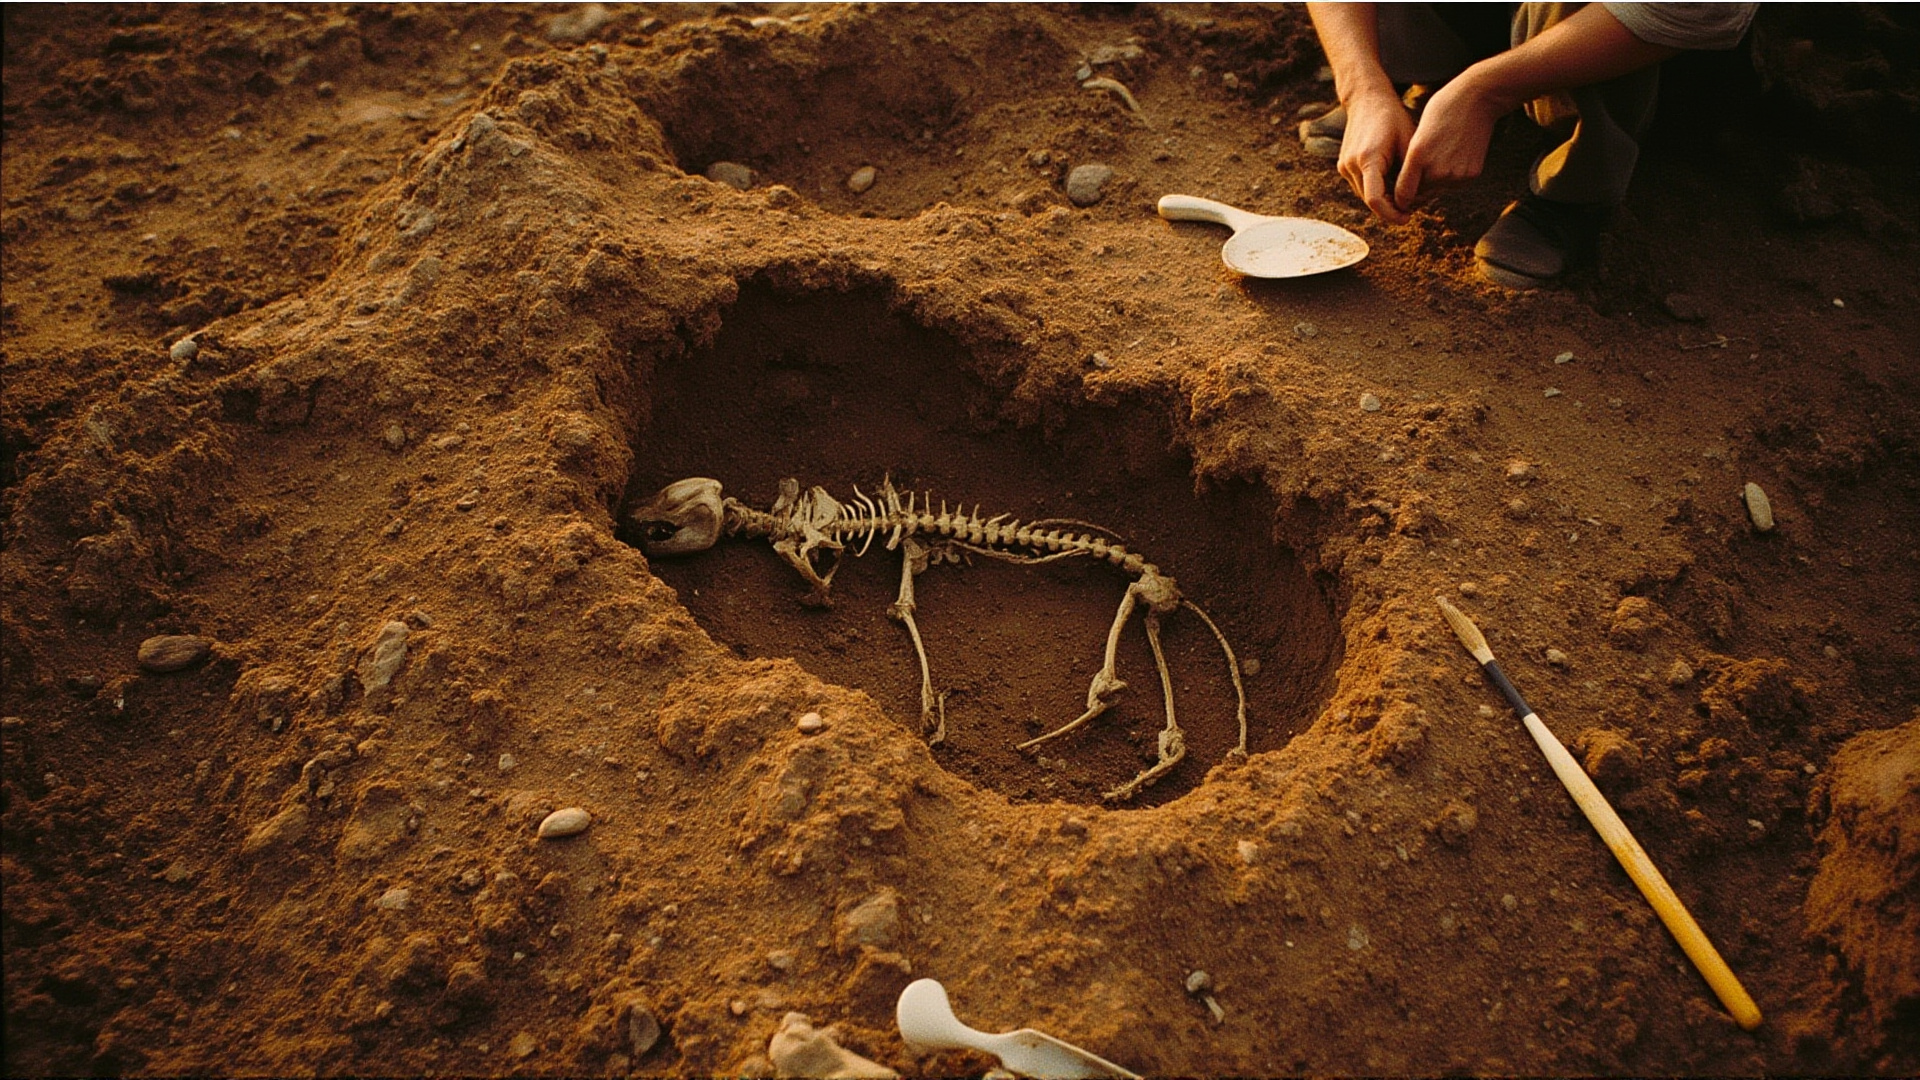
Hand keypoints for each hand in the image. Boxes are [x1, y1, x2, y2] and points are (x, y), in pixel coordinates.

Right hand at [1336, 89, 1415, 224]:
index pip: (1375, 200)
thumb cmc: (1393, 118)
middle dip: (1390, 207)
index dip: (1391, 214)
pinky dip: (1375, 188)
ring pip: (1365, 195)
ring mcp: (1344, 166)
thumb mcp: (1408, 143)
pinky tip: (1391, 182)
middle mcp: (1351, 165)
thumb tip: (1413, 201)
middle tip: (1412, 207)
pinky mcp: (1343, 165)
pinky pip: (1361, 185)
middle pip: (1370, 200)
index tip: (1407, 217)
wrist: (1367, 99)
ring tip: (1403, 193)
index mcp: (1368, 159)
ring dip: (1383, 199)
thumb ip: (1409, 173)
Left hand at [1393, 75, 1505, 210]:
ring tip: (1442, 155)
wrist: (1478, 99)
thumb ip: (1412, 160)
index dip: (1399, 200)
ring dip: (1436, 181)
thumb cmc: (1443, 110)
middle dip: (1418, 186)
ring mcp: (1456, 174)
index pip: (1403, 194)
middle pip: (1421, 192)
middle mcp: (1436, 170)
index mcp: (1418, 156)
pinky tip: (1456, 155)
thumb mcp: (1418, 133)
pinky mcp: (1471, 175)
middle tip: (1424, 168)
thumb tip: (1408, 185)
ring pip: (1438, 189)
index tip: (1398, 200)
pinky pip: (1455, 184)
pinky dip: (1453, 176)